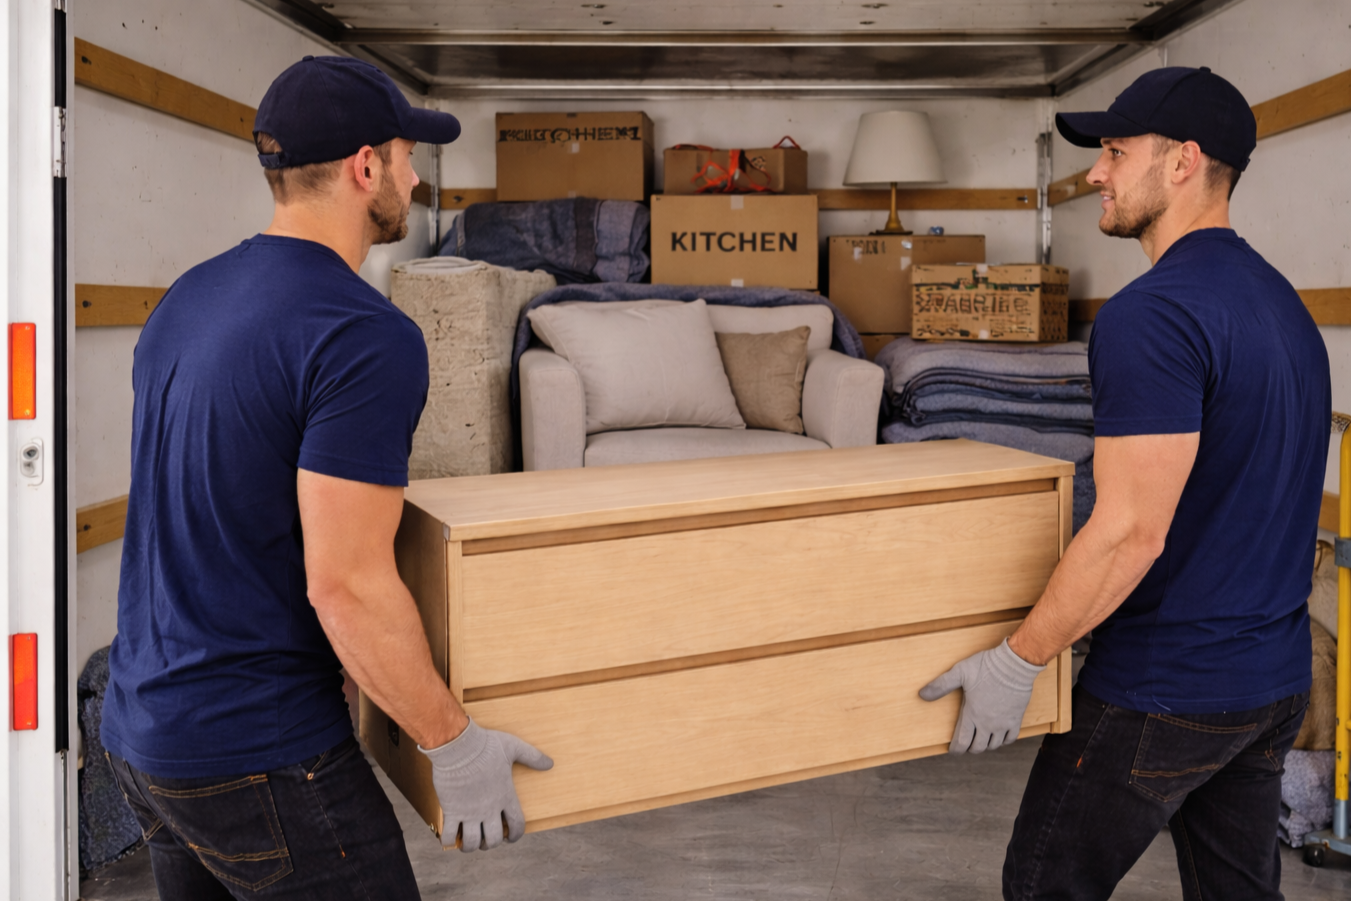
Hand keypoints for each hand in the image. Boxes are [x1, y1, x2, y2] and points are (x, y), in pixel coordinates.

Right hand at [418, 719, 552, 851]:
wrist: (459, 745)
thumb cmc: (486, 745)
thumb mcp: (514, 747)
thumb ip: (532, 757)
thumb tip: (550, 763)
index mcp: (506, 796)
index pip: (517, 825)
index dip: (515, 835)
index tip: (509, 837)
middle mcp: (489, 809)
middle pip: (493, 840)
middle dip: (490, 843)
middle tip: (485, 837)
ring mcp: (469, 812)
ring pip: (472, 842)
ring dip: (470, 845)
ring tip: (468, 839)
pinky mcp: (452, 810)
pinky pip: (448, 835)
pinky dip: (448, 840)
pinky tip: (449, 836)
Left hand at [918, 639, 1044, 754]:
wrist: (1013, 664)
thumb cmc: (985, 667)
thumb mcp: (959, 673)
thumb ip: (941, 686)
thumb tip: (922, 695)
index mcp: (972, 714)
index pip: (962, 742)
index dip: (956, 750)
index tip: (953, 750)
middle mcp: (987, 723)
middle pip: (978, 747)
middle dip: (970, 748)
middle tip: (966, 744)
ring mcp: (1003, 723)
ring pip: (994, 745)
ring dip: (986, 745)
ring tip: (980, 740)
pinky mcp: (1016, 719)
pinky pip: (1010, 739)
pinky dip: (1003, 741)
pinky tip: (999, 736)